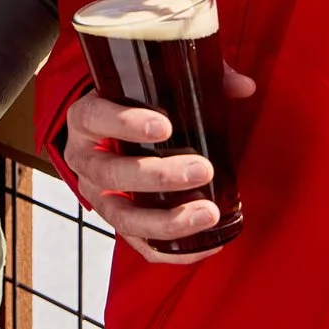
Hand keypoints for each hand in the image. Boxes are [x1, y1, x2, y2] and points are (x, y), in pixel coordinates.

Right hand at [62, 67, 255, 264]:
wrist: (108, 135)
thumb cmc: (134, 106)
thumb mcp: (154, 84)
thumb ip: (198, 78)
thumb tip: (244, 86)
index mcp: (86, 118)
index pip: (95, 117)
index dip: (125, 122)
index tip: (165, 126)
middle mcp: (85, 160)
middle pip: (112, 173)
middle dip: (159, 175)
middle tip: (202, 169)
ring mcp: (98, 196)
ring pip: (123, 217)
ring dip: (167, 219)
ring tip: (209, 212)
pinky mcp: (118, 223)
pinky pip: (139, 245)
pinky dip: (173, 250)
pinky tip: (209, 244)